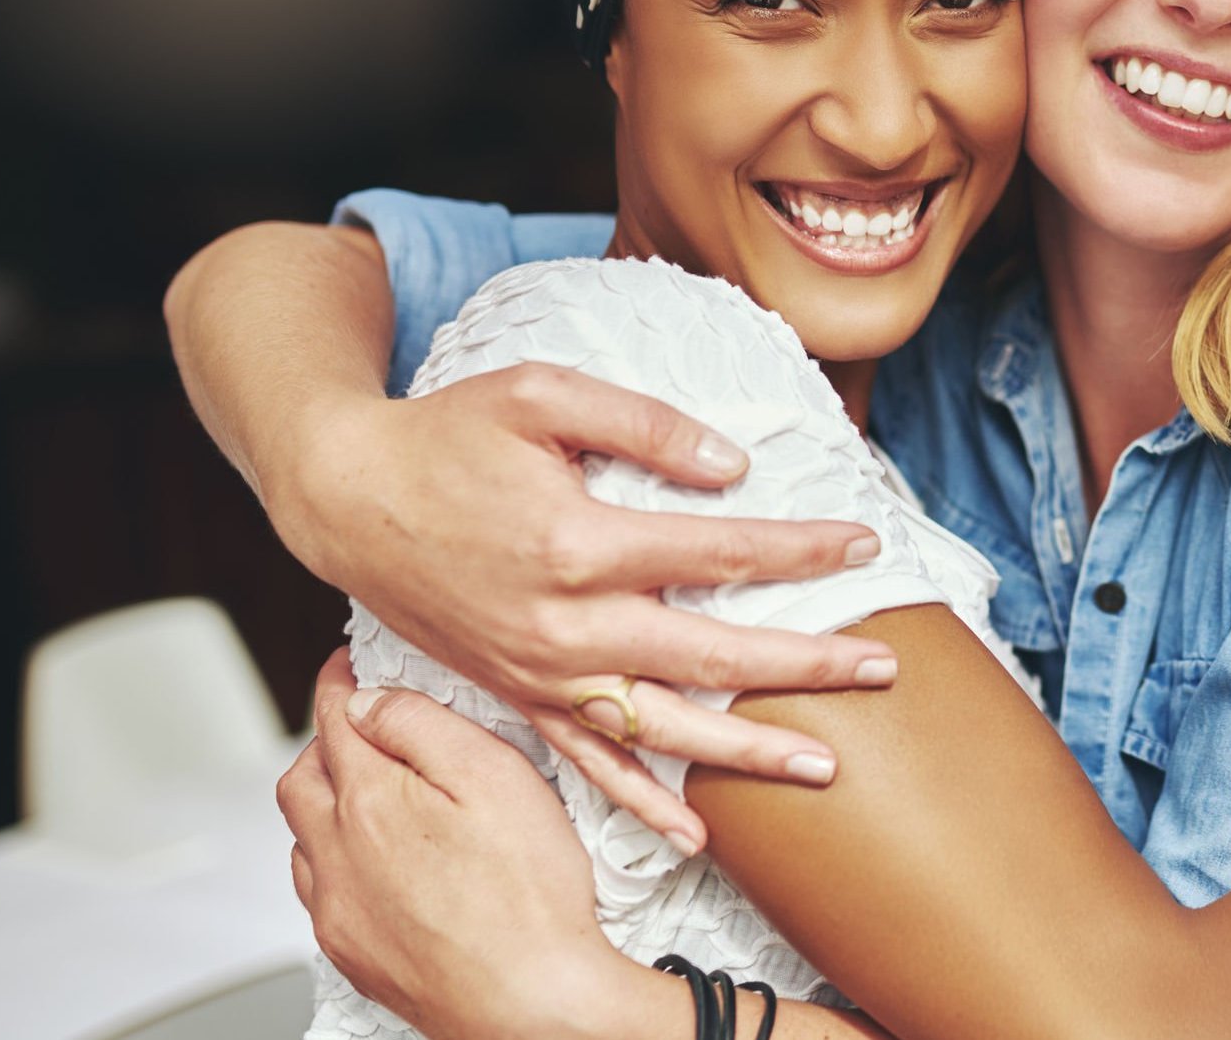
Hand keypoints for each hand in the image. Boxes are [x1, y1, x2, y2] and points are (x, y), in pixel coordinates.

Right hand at [271, 360, 896, 850]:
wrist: (347, 497)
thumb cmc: (447, 436)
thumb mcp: (541, 395)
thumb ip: (644, 424)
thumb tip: (734, 467)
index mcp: (578, 544)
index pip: (720, 551)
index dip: (799, 549)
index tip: (861, 545)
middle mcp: (564, 624)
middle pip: (711, 654)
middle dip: (805, 665)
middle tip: (882, 667)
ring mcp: (540, 671)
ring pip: (662, 728)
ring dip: (746, 752)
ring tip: (824, 768)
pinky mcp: (516, 696)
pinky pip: (588, 762)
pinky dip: (642, 803)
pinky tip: (699, 834)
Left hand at [282, 650, 647, 1039]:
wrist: (532, 1004)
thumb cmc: (528, 898)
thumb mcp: (494, 777)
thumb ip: (423, 725)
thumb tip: (370, 701)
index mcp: (369, 802)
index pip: (335, 719)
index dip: (341, 682)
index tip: (347, 666)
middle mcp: (337, 856)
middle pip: (301, 778)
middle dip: (326, 742)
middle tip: (361, 726)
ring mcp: (339, 910)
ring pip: (304, 839)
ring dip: (326, 805)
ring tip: (373, 796)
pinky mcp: (353, 953)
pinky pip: (321, 891)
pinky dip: (337, 861)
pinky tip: (379, 864)